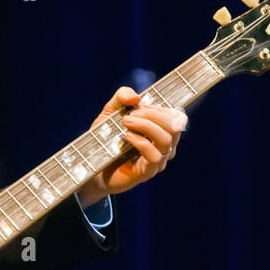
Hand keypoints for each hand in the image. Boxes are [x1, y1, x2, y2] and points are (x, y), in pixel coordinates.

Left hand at [78, 86, 187, 206]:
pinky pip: (155, 156)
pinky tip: (127, 136)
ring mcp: (159, 160)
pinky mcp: (148, 172)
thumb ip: (122, 98)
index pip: (176, 117)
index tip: (138, 106)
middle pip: (175, 126)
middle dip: (152, 115)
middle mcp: (165, 146)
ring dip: (146, 126)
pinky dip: (141, 142)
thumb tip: (135, 97)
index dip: (159, 108)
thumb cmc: (105, 139)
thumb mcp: (110, 112)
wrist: (93, 166)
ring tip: (125, 122)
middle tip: (129, 115)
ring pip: (166, 140)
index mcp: (162, 130)